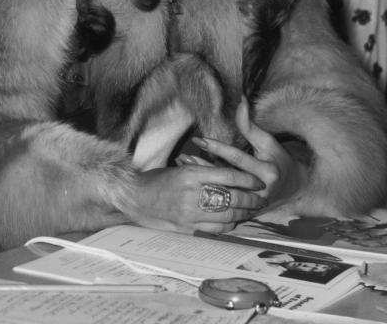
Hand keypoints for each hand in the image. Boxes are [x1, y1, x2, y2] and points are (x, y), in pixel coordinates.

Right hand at [127, 162, 267, 233]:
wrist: (134, 198)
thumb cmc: (155, 180)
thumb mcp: (179, 168)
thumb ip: (202, 172)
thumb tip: (230, 176)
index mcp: (190, 174)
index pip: (227, 176)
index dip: (247, 180)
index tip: (258, 182)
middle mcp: (192, 193)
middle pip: (232, 197)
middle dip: (251, 199)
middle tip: (261, 198)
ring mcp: (190, 213)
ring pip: (228, 215)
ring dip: (244, 213)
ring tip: (252, 210)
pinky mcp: (188, 228)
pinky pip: (217, 229)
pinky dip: (230, 225)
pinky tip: (234, 221)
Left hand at [191, 96, 307, 212]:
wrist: (295, 190)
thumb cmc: (279, 161)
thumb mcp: (268, 143)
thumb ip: (250, 125)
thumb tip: (241, 100)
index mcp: (267, 172)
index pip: (237, 158)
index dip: (217, 148)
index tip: (198, 139)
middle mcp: (260, 190)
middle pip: (226, 178)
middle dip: (203, 167)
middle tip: (182, 157)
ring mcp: (253, 205)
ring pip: (222, 192)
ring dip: (201, 180)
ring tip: (182, 167)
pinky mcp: (246, 213)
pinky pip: (223, 202)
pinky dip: (207, 192)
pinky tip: (192, 183)